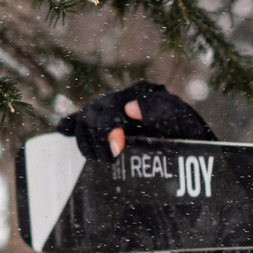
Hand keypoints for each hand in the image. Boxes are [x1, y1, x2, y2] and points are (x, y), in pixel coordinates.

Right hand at [62, 80, 214, 161]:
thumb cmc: (187, 130)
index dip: (107, 129)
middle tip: (111, 159)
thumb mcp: (181, 118)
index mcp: (138, 93)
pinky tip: (63, 131)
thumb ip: (159, 109)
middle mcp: (121, 99)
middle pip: (92, 115)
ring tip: (102, 159)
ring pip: (84, 121)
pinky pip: (80, 121)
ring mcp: (111, 109)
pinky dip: (70, 126)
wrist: (189, 140)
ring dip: (86, 142)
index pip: (110, 109)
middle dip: (97, 139)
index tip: (116, 149)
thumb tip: (129, 108)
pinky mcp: (105, 123)